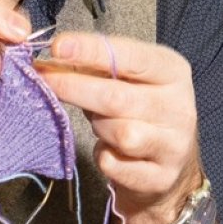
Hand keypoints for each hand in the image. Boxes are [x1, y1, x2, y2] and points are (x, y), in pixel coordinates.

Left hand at [35, 33, 201, 223]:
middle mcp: (179, 107)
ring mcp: (174, 144)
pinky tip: (109, 151)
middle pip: (117, 97)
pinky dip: (104, 157)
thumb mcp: (128, 81)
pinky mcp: (162, 177)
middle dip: (74, 87)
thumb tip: (53, 60)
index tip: (57, 46)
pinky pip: (114, 165)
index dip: (91, 50)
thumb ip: (97, 68)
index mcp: (173, 72)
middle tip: (43, 80)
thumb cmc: (139, 112)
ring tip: (100, 123)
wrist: (169, 163)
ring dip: (99, 127)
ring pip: (120, 133)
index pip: (130, 56)